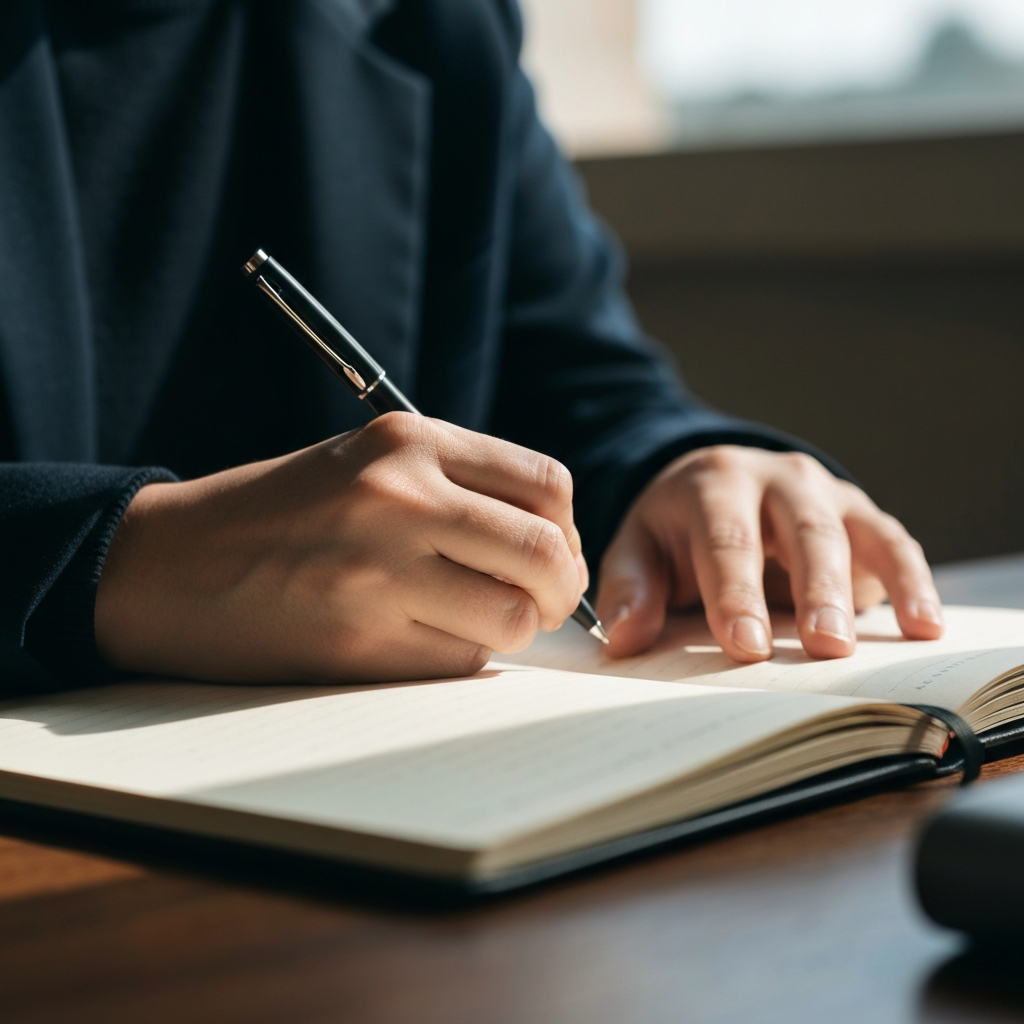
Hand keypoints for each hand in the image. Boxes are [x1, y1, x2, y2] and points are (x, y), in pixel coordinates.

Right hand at [96, 414, 585, 682]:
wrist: (167, 564)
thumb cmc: (275, 514)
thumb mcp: (365, 465)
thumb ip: (456, 488)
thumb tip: (551, 548)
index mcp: (408, 442)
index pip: (546, 485)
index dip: (564, 532)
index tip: (551, 557)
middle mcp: (402, 497)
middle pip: (545, 554)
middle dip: (559, 591)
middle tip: (541, 605)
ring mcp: (381, 570)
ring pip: (512, 618)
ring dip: (506, 629)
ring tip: (468, 621)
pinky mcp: (361, 641)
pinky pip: (458, 660)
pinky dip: (455, 657)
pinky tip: (412, 639)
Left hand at [595, 446, 942, 661]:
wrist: (714, 488)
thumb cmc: (675, 531)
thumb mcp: (638, 549)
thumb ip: (630, 588)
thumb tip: (626, 638)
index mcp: (714, 483)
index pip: (726, 538)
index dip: (735, 592)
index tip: (744, 644)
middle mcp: (776, 478)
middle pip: (799, 531)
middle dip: (811, 589)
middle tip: (820, 647)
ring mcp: (824, 493)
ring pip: (849, 535)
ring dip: (859, 589)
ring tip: (863, 645)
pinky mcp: (860, 516)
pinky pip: (892, 545)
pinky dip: (912, 583)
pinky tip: (924, 628)